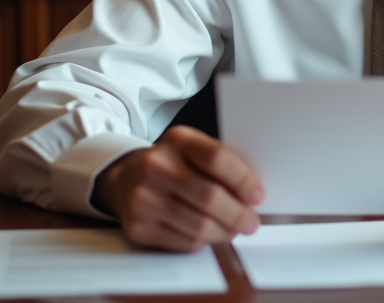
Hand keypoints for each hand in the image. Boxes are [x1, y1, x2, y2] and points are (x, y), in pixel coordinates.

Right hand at [92, 125, 263, 251]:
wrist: (126, 179)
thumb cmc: (171, 164)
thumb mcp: (193, 149)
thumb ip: (220, 164)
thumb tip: (253, 193)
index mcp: (177, 140)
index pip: (217, 159)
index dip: (244, 180)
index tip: (257, 195)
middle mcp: (156, 166)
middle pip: (210, 197)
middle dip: (238, 214)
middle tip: (251, 221)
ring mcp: (144, 198)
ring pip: (199, 225)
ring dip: (225, 232)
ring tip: (234, 229)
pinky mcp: (139, 227)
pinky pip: (184, 242)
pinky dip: (204, 241)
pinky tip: (209, 233)